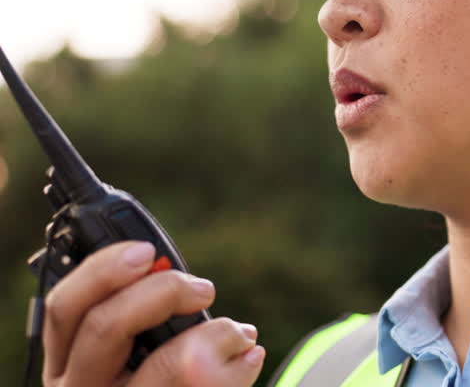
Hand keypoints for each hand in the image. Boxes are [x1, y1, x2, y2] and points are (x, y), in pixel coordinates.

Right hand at [40, 240, 264, 386]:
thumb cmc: (158, 377)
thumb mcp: (134, 347)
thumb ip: (138, 311)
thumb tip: (162, 267)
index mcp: (67, 359)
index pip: (63, 308)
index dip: (101, 271)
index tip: (147, 251)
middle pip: (105, 326)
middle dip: (163, 292)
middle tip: (204, 289)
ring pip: (168, 365)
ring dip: (217, 335)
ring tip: (241, 333)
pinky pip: (201, 386)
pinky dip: (237, 369)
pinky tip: (249, 358)